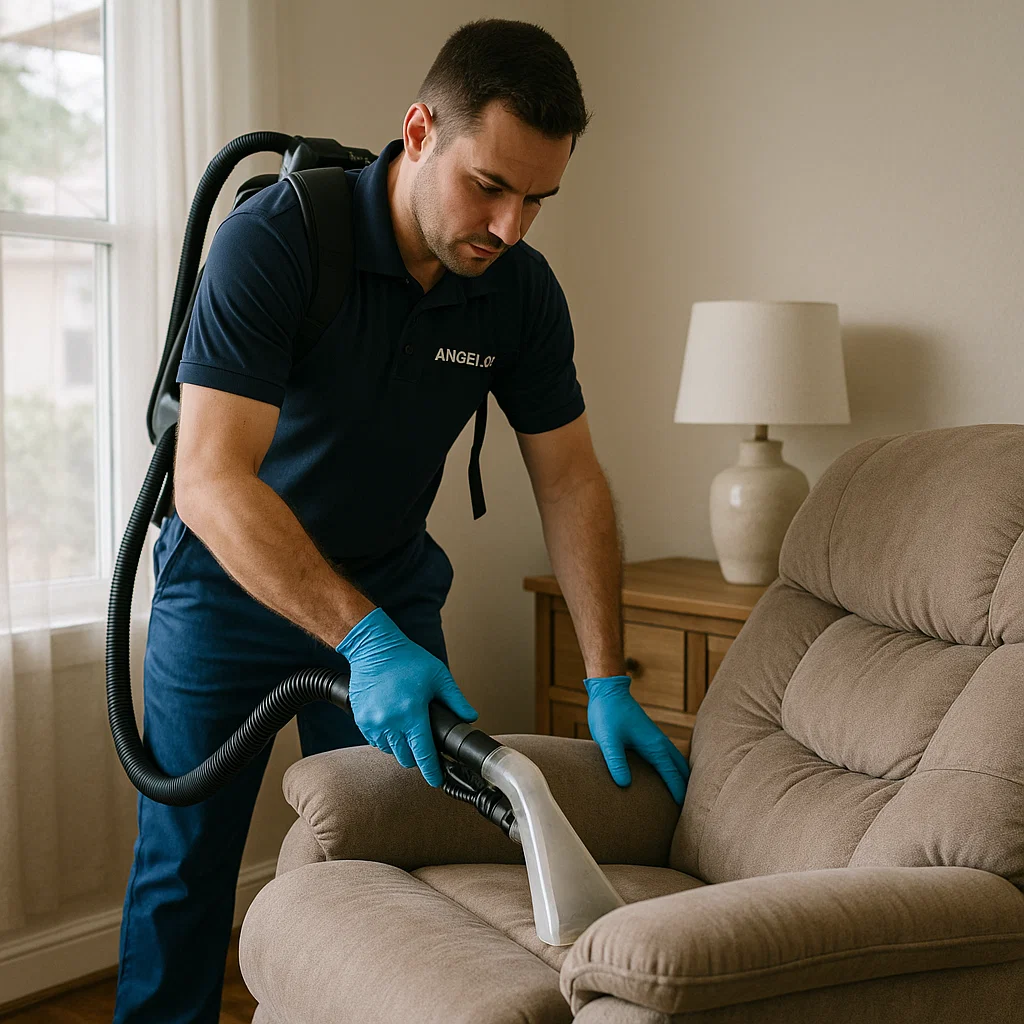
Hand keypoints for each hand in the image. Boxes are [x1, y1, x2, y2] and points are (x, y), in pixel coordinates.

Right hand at [337, 607, 477, 786]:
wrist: (373, 648)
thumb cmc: (405, 659)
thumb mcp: (438, 677)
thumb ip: (456, 700)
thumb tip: (470, 718)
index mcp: (412, 714)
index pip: (424, 755)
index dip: (432, 772)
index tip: (437, 780)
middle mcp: (390, 722)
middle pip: (406, 759)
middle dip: (418, 756)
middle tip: (425, 744)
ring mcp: (373, 723)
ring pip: (390, 752)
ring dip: (401, 748)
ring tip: (409, 731)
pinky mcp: (361, 720)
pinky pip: (376, 741)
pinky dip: (387, 740)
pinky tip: (394, 725)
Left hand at [584, 675, 689, 803]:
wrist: (608, 691)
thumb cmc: (607, 714)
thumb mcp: (608, 740)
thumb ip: (616, 761)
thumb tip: (625, 785)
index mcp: (653, 745)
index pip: (672, 773)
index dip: (678, 791)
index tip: (683, 810)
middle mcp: (659, 742)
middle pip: (681, 768)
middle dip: (686, 786)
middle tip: (688, 807)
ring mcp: (655, 738)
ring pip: (676, 760)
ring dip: (681, 776)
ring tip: (682, 795)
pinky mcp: (648, 737)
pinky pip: (667, 755)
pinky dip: (673, 767)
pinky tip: (666, 775)